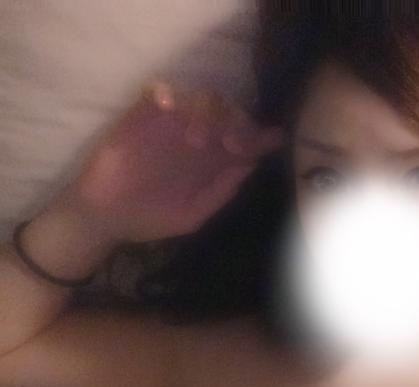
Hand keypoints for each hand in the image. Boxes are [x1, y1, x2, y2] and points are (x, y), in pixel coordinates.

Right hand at [58, 80, 284, 242]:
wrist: (103, 219)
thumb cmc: (149, 219)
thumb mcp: (190, 216)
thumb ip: (218, 193)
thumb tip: (249, 166)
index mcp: (211, 164)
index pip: (244, 142)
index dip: (261, 137)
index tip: (272, 139)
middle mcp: (196, 140)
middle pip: (229, 112)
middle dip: (237, 122)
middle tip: (231, 143)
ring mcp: (169, 127)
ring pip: (199, 98)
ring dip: (205, 113)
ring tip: (196, 140)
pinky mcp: (140, 118)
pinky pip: (157, 91)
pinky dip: (165, 93)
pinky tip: (167, 108)